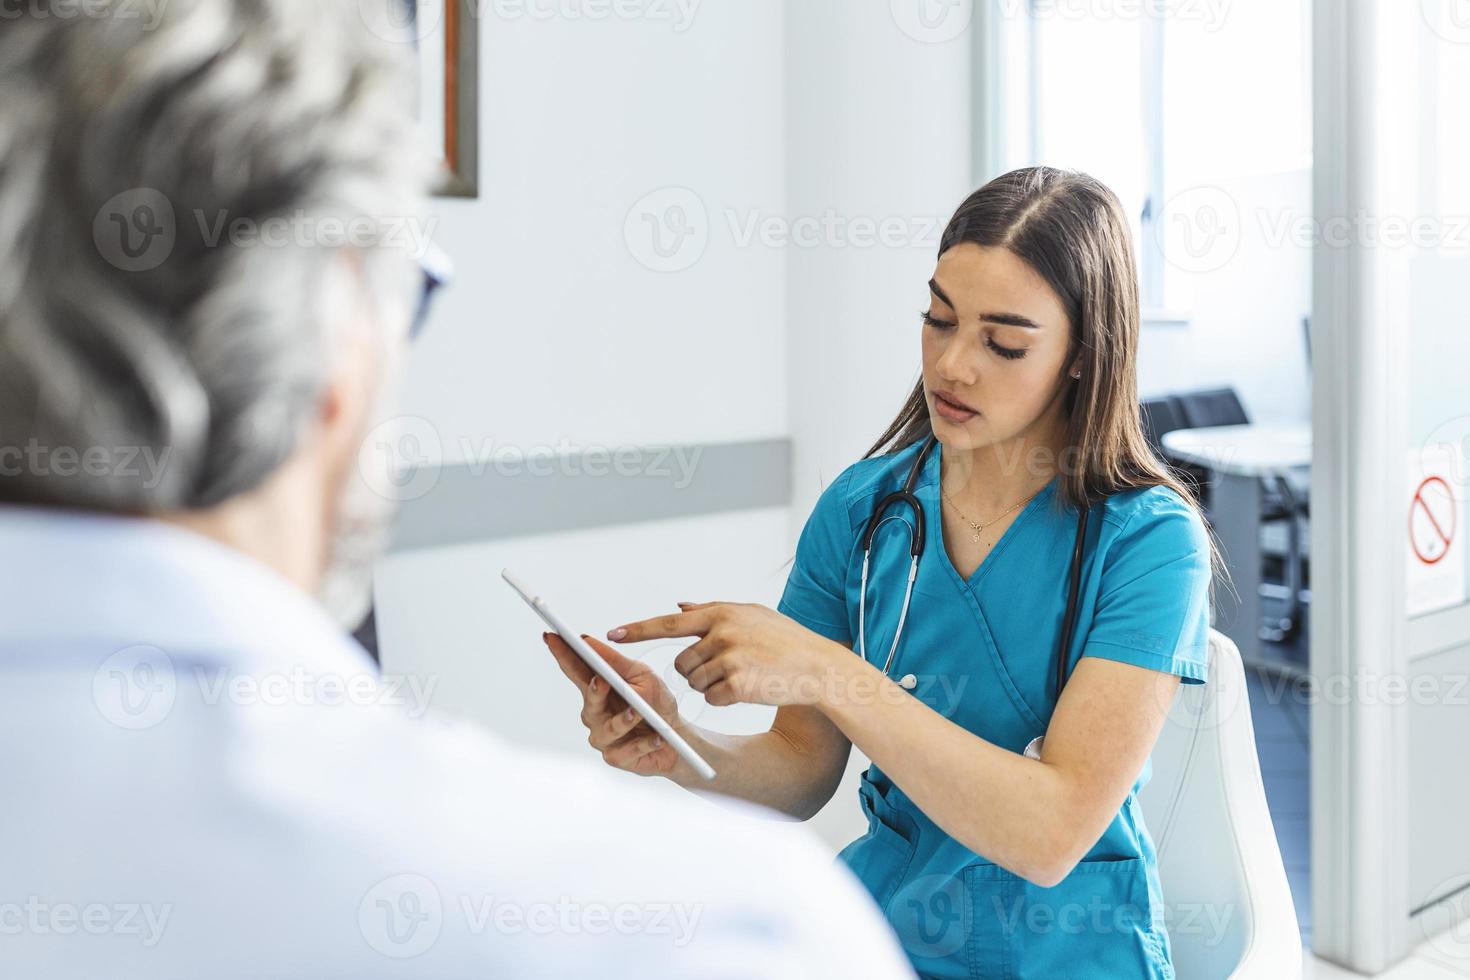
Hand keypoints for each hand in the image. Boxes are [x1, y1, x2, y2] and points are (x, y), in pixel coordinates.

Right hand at [540, 632, 682, 776]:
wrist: (677, 734)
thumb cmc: (656, 701)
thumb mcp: (642, 675)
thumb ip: (616, 662)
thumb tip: (588, 642)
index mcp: (598, 688)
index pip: (575, 669)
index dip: (561, 654)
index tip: (552, 637)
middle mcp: (595, 713)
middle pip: (588, 701)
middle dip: (593, 691)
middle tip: (600, 680)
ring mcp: (603, 736)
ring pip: (608, 729)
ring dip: (623, 721)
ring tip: (638, 713)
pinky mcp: (616, 757)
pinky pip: (628, 749)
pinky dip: (645, 742)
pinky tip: (657, 737)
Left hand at [607, 602, 840, 707]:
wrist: (820, 667)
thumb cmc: (786, 641)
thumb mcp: (752, 615)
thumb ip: (713, 611)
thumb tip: (679, 606)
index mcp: (723, 613)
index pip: (670, 622)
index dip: (638, 630)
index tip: (611, 635)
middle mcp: (722, 632)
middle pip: (681, 663)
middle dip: (696, 671)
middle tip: (726, 669)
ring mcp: (730, 658)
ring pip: (694, 683)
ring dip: (712, 685)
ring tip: (743, 676)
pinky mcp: (738, 685)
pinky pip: (711, 699)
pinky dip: (724, 699)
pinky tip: (748, 690)